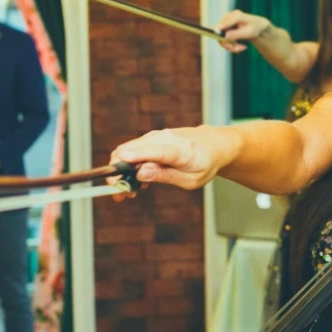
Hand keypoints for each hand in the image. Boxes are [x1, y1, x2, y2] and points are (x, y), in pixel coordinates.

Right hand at [108, 128, 223, 200]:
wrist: (213, 145)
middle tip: (119, 195)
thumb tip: (140, 174)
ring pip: (127, 150)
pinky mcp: (151, 138)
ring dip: (121, 172)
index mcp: (180, 150)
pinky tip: (136, 182)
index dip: (135, 157)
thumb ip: (165, 176)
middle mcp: (164, 138)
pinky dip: (127, 166)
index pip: (154, 151)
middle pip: (131, 150)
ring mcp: (156, 136)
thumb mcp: (191, 180)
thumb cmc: (204, 163)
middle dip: (118, 173)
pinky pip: (132, 150)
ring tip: (127, 193)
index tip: (119, 164)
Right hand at [214, 10, 273, 53]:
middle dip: (229, 44)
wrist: (258, 27)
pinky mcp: (225, 27)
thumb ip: (236, 34)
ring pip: (221, 39)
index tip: (218, 40)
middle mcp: (228, 17)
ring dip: (231, 46)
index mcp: (236, 15)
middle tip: (240, 49)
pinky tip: (239, 46)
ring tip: (242, 48)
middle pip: (220, 34)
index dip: (217, 33)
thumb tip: (225, 36)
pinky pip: (223, 40)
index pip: (222, 25)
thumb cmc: (255, 28)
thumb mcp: (249, 33)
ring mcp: (226, 22)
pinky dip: (231, 45)